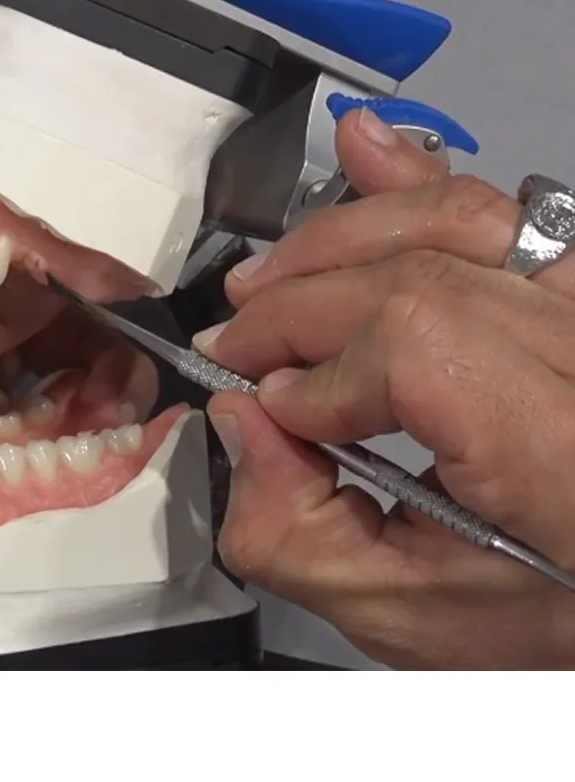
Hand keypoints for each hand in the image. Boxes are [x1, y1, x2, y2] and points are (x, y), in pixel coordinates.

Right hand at [198, 108, 574, 668]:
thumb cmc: (546, 630)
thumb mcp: (410, 619)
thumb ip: (298, 533)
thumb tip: (240, 419)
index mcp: (564, 455)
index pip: (421, 347)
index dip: (321, 371)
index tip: (269, 408)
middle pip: (419, 279)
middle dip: (298, 309)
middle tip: (239, 349)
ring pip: (457, 221)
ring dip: (336, 240)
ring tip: (265, 282)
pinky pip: (505, 211)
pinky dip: (419, 181)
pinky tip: (362, 151)